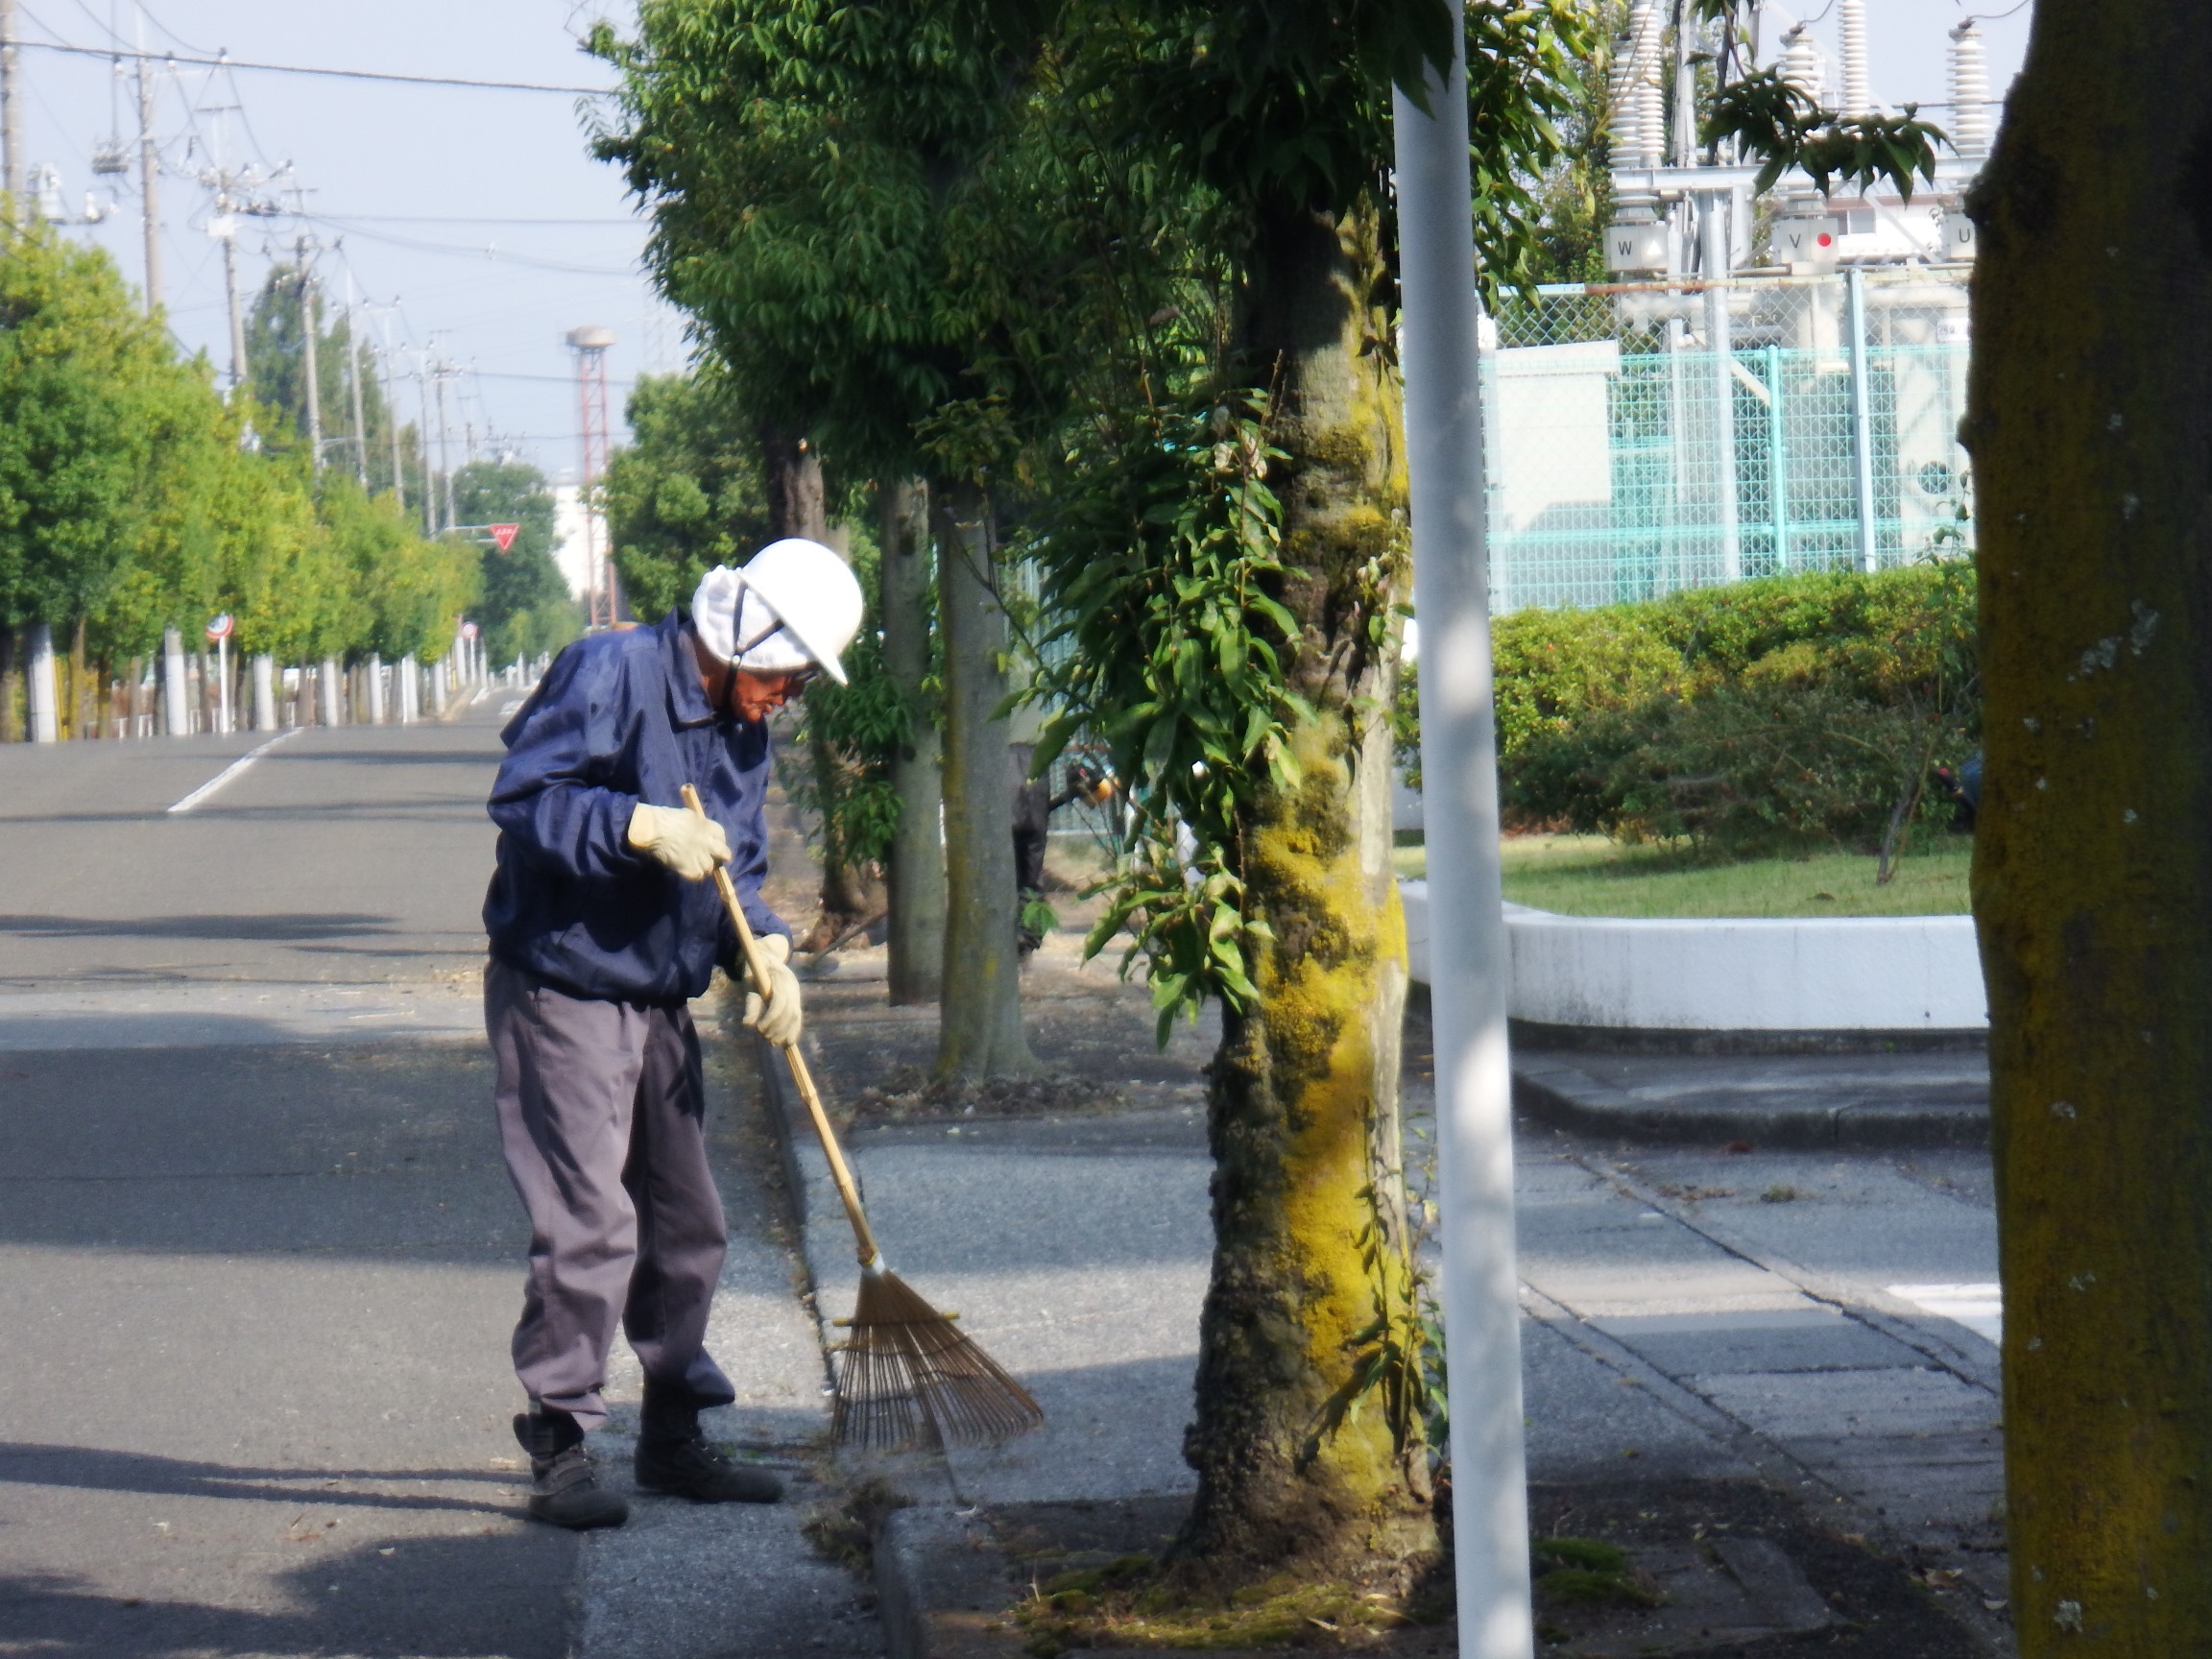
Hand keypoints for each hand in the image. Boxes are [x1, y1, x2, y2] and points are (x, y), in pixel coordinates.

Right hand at [627, 801, 730, 880]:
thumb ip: (697, 824)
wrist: (651, 830)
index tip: (715, 844)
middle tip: (715, 860)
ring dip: (705, 867)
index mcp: (705, 826)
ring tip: (697, 865)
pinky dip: (694, 874)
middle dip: (722, 856)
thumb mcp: (686, 815)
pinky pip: (698, 875)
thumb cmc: (664, 818)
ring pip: (710, 866)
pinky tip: (688, 870)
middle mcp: (706, 842)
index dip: (719, 841)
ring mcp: (699, 856)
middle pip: (723, 853)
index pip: (721, 835)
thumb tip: (699, 829)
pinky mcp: (689, 868)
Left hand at [742, 932, 803, 1046]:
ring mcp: (796, 993)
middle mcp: (792, 986)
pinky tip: (787, 1042)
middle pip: (790, 1011)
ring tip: (773, 1043)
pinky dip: (794, 1030)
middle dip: (778, 1028)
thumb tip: (747, 1024)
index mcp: (780, 977)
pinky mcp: (796, 1000)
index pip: (779, 1002)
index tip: (758, 1028)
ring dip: (785, 1032)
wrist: (767, 956)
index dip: (770, 1017)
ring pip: (796, 1016)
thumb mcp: (748, 982)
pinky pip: (798, 1017)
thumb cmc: (753, 969)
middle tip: (765, 1038)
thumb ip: (750, 1002)